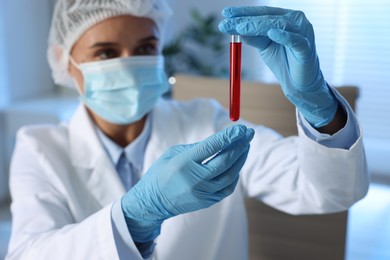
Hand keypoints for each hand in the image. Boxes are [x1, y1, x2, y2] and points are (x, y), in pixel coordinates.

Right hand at [121, 125, 253, 241]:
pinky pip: (228, 187)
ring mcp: (203, 193)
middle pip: (225, 161)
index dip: (229, 137)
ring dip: (240, 159)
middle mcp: (195, 179)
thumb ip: (197, 147)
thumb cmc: (161, 173)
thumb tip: (220, 142)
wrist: (152, 203)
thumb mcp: (172, 154)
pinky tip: (236, 164)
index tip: (241, 128)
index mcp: (184, 163)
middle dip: (240, 145)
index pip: (212, 147)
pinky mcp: (208, 201)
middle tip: (248, 134)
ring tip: (245, 147)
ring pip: (230, 175)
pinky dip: (235, 174)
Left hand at [219, 6, 337, 126]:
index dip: (243, 12)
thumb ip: (253, 36)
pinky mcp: (306, 47)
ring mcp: (303, 32)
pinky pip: (295, 40)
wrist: (297, 83)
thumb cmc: (283, 61)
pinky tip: (272, 33)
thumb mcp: (264, 46)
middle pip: (267, 17)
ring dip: (257, 26)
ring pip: (278, 25)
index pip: (262, 12)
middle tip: (226, 23)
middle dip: (245, 20)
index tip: (225, 13)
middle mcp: (295, 20)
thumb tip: (234, 27)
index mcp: (284, 17)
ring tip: (240, 28)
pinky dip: (284, 36)